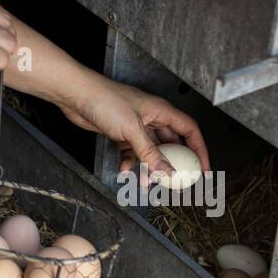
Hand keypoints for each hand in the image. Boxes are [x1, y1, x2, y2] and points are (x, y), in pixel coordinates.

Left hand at [58, 77, 208, 186]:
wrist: (76, 95)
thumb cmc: (104, 99)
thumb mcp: (132, 129)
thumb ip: (150, 153)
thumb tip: (169, 172)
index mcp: (161, 111)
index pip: (189, 130)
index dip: (199, 149)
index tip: (201, 169)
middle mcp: (151, 117)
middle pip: (171, 143)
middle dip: (174, 163)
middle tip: (175, 181)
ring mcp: (135, 125)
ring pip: (150, 150)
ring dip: (149, 167)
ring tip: (145, 182)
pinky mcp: (120, 132)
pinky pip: (131, 151)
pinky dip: (129, 162)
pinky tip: (123, 170)